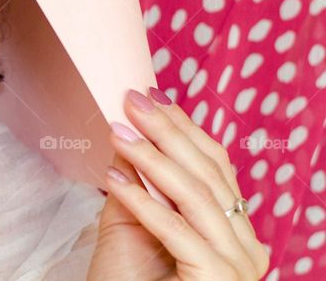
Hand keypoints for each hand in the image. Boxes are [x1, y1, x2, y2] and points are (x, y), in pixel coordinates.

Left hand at [87, 87, 269, 279]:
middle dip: (169, 133)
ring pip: (196, 197)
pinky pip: (179, 231)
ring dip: (153, 159)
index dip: (185, 129)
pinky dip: (144, 202)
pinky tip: (114, 178)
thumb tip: (127, 134)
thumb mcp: (130, 226)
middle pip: (210, 175)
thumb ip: (135, 186)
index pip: (216, 168)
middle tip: (133, 100)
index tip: (154, 95)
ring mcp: (237, 266)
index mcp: (233, 232)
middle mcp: (245, 247)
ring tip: (119, 131)